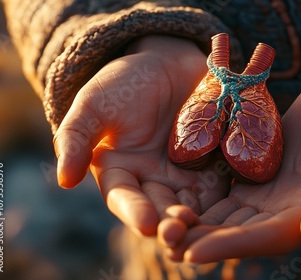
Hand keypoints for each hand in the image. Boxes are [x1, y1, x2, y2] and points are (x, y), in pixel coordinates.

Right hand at [53, 36, 230, 235]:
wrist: (168, 65)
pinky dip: (228, 193)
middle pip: (163, 208)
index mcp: (122, 174)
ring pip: (194, 203)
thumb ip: (77, 138)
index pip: (125, 199)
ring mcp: (187, 176)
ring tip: (206, 225)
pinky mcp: (215, 165)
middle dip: (170, 223)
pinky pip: (223, 182)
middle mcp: (154, 182)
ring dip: (200, 218)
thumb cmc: (126, 83)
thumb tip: (64, 180)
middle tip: (180, 231)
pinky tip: (235, 203)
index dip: (135, 211)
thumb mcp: (95, 105)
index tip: (146, 224)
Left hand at [160, 63, 300, 262]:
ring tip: (157, 221)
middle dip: (200, 238)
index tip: (192, 253)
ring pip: (226, 212)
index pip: (265, 238)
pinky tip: (173, 190)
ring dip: (194, 219)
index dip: (229, 246)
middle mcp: (287, 211)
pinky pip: (226, 184)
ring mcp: (271, 191)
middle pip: (238, 230)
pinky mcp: (258, 168)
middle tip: (161, 240)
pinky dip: (202, 191)